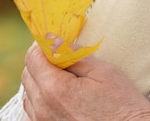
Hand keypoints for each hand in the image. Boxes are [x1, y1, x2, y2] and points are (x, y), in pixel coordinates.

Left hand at [22, 43, 149, 120]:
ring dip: (41, 79)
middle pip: (28, 74)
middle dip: (41, 60)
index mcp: (55, 89)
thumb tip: (53, 41)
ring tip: (65, 76)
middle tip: (62, 55)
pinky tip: (62, 95)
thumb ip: (73, 55)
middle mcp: (43, 109)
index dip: (43, 44)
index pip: (33, 58)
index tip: (56, 40)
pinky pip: (34, 110)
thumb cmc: (121, 103)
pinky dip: (42, 97)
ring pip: (29, 93)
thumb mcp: (102, 71)